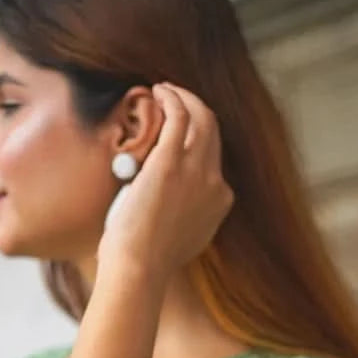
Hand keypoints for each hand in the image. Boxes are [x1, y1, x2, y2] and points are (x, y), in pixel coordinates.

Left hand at [96, 82, 234, 280]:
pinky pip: (180, 115)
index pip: (214, 161)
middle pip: (213, 133)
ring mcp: (197, 171)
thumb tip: (164, 207)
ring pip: (203, 117)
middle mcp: (215, 184)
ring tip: (165, 89)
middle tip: (174, 99)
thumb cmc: (145, 261)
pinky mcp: (171, 162)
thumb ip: (181, 218)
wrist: (139, 268)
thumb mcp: (176, 238)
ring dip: (185, 98)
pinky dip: (172, 98)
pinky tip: (158, 91)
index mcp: (219, 203)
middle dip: (196, 110)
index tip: (177, 131)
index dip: (197, 140)